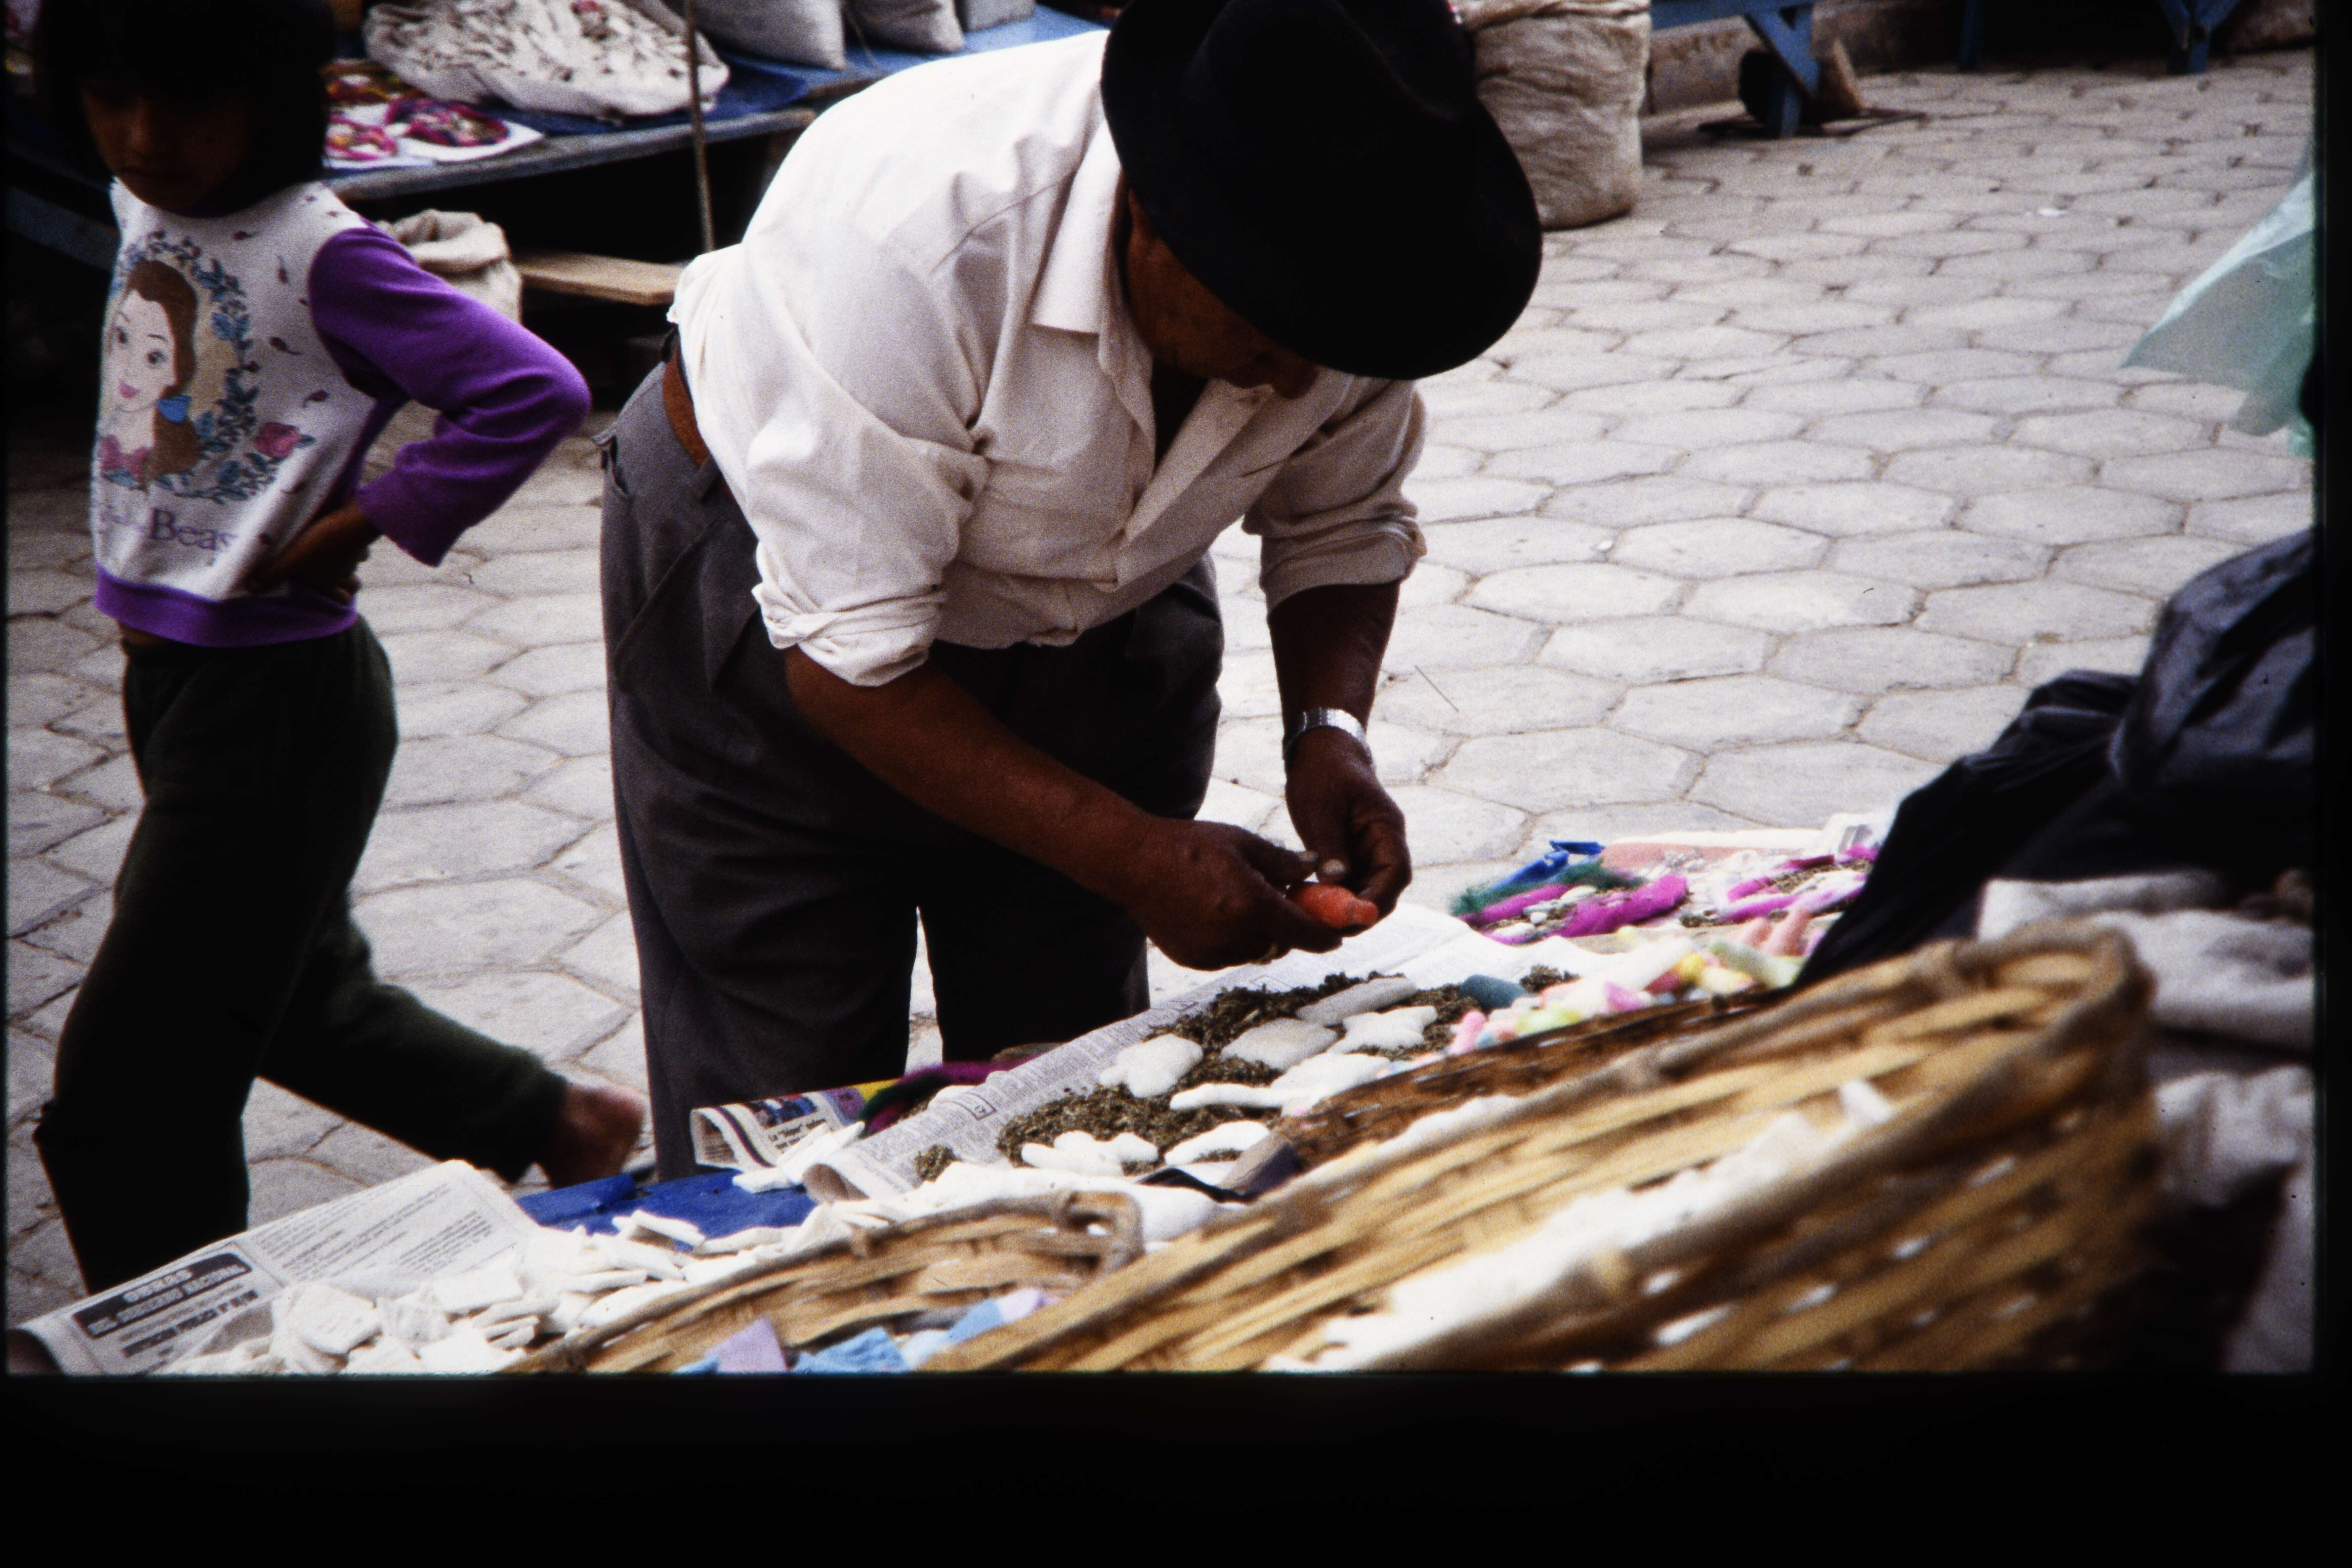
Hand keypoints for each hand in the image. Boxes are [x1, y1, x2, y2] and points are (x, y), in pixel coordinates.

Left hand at [244, 501, 378, 603]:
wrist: (354, 519)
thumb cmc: (321, 543)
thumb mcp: (292, 559)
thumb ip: (271, 574)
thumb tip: (249, 588)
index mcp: (329, 581)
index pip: (342, 599)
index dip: (341, 599)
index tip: (340, 598)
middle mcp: (345, 571)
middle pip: (354, 584)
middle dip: (347, 583)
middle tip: (338, 580)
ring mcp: (355, 553)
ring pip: (356, 563)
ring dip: (348, 561)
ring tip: (336, 556)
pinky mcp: (359, 535)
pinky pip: (359, 542)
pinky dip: (352, 541)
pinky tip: (342, 533)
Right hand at [1116, 817, 1340, 970]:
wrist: (1134, 862)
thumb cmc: (1189, 845)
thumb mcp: (1243, 844)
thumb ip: (1283, 863)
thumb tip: (1314, 868)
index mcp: (1253, 905)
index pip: (1304, 933)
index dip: (1324, 936)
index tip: (1335, 937)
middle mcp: (1235, 935)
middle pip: (1280, 945)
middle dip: (1288, 931)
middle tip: (1286, 909)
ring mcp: (1212, 951)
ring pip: (1253, 952)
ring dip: (1260, 936)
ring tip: (1246, 906)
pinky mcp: (1193, 958)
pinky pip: (1226, 955)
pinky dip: (1232, 941)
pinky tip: (1219, 914)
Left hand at [1285, 727, 1411, 915]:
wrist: (1320, 752)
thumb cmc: (1323, 772)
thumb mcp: (1322, 807)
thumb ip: (1330, 844)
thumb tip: (1335, 881)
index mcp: (1386, 827)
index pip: (1396, 872)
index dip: (1380, 898)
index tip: (1358, 916)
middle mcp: (1383, 843)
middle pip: (1385, 888)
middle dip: (1362, 911)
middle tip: (1330, 928)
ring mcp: (1368, 850)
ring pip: (1366, 890)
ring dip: (1346, 908)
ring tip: (1316, 921)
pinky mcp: (1351, 855)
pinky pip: (1349, 884)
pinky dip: (1334, 897)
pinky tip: (1311, 905)